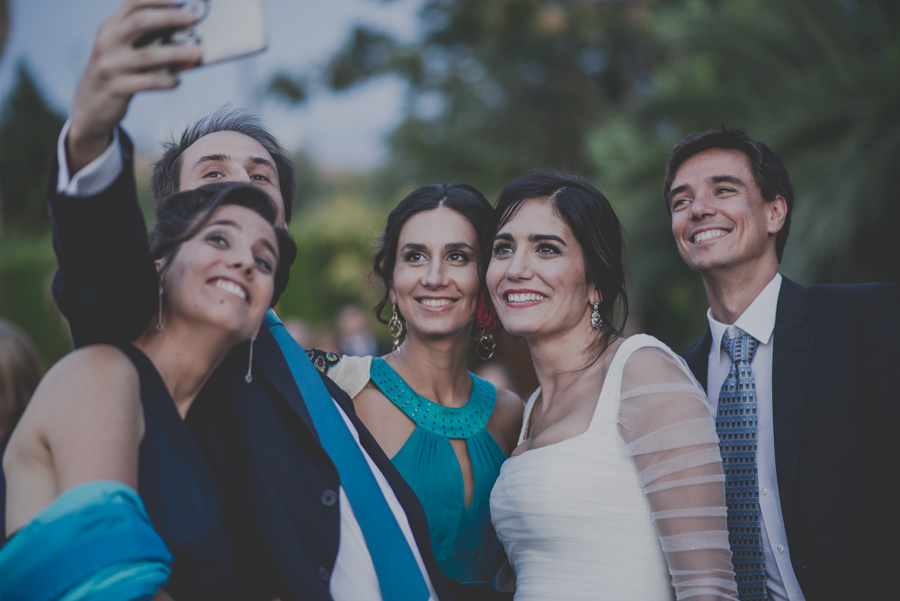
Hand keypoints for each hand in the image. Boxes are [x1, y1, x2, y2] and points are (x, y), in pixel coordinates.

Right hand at [67, 0, 202, 172]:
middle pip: (140, 23)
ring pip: (149, 55)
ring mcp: (110, 65)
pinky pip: (148, 82)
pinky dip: (167, 80)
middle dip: (169, 18)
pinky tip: (178, 81)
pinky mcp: (116, 88)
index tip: (180, 0)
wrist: (88, 108)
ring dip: (177, 52)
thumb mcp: (121, 51)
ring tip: (197, 52)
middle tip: (193, 18)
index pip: (132, 5)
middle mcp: (107, 42)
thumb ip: (144, 40)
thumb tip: (181, 30)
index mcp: (109, 28)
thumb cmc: (115, 75)